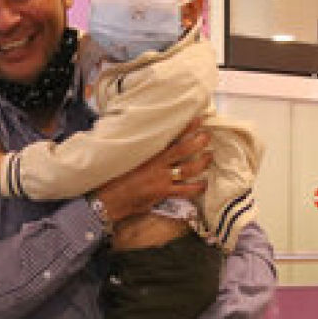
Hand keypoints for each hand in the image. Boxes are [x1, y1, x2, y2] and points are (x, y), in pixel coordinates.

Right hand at [92, 118, 210, 224]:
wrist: (107, 198)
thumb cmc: (114, 179)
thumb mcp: (127, 160)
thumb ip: (142, 154)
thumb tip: (152, 145)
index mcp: (148, 153)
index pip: (170, 136)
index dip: (186, 128)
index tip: (198, 119)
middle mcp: (157, 164)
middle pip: (183, 149)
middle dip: (199, 141)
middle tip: (208, 136)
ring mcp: (161, 179)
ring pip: (188, 169)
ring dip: (202, 162)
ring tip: (210, 156)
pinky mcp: (162, 193)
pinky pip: (185, 190)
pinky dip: (197, 188)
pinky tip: (204, 185)